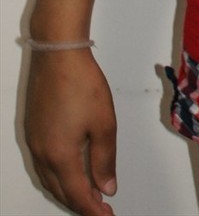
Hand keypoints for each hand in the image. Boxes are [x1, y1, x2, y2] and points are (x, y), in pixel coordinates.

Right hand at [25, 49, 117, 214]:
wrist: (58, 55)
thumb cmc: (83, 85)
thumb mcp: (103, 124)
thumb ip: (105, 160)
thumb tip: (107, 188)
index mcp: (60, 156)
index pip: (78, 195)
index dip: (93, 210)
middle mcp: (42, 154)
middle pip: (61, 192)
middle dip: (80, 204)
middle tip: (100, 210)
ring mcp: (34, 143)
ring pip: (50, 180)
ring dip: (67, 192)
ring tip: (88, 195)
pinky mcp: (33, 130)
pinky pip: (43, 166)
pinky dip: (57, 177)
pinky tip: (69, 172)